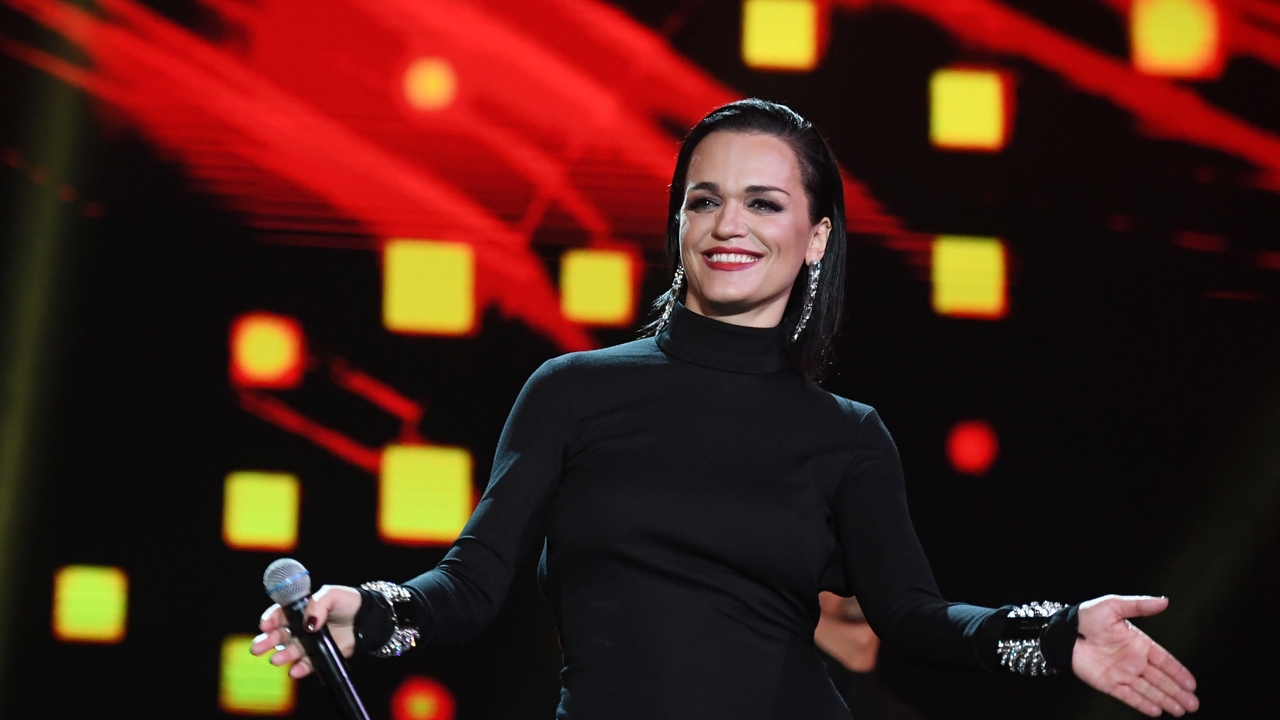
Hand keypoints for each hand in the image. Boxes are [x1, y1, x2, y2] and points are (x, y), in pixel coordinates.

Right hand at [249, 584, 362, 678]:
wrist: (366, 619)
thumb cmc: (348, 602)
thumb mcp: (332, 595)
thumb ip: (318, 605)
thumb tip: (309, 624)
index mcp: (300, 610)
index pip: (280, 614)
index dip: (270, 619)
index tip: (265, 625)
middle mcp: (301, 627)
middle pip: (279, 635)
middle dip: (267, 641)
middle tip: (258, 648)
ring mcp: (309, 643)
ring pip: (290, 651)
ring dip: (282, 656)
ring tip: (276, 660)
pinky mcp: (320, 655)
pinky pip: (307, 664)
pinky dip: (300, 668)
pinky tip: (294, 671)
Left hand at [1072, 595, 1198, 716]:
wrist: (1064, 630)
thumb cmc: (1088, 616)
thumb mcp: (1114, 606)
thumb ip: (1139, 605)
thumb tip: (1164, 601)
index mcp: (1139, 643)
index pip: (1164, 661)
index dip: (1179, 672)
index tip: (1192, 684)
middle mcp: (1134, 660)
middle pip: (1160, 679)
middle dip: (1177, 692)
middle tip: (1193, 704)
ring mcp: (1122, 673)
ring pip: (1148, 690)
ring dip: (1164, 700)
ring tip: (1180, 710)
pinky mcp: (1108, 683)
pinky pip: (1128, 696)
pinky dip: (1142, 703)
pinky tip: (1156, 711)